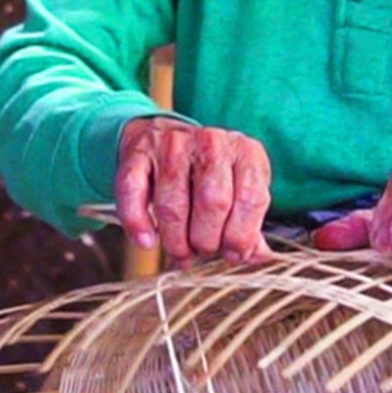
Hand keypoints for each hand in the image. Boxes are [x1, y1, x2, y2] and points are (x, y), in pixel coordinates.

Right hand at [114, 117, 273, 264]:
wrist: (165, 136)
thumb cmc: (209, 175)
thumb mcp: (238, 190)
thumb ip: (250, 225)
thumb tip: (257, 256)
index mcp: (245, 151)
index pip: (252, 198)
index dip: (241, 236)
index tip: (232, 254)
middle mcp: (211, 141)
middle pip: (214, 203)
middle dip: (207, 241)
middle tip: (202, 251)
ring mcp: (173, 144)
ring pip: (173, 206)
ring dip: (176, 241)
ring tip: (180, 250)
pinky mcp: (139, 152)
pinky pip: (134, 193)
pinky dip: (138, 223)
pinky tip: (147, 241)